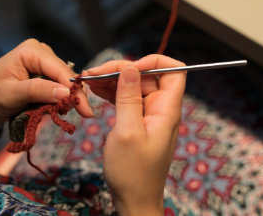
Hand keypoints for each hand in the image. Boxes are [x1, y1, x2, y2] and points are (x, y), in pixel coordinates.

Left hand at [0, 38, 92, 131]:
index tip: (86, 110)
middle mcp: (41, 53)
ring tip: (64, 113)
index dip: (75, 90)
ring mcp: (45, 64)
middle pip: (66, 76)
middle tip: (85, 115)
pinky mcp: (46, 75)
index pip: (60, 70)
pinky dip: (60, 100)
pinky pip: (59, 88)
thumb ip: (37, 91)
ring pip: (65, 83)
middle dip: (74, 96)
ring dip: (67, 99)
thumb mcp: (9, 95)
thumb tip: (66, 93)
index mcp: (31, 51)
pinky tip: (58, 108)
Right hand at [85, 55, 185, 214]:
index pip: (175, 70)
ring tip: (88, 81)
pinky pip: (127, 100)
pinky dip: (112, 94)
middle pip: (147, 76)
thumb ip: (129, 98)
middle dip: (121, 71)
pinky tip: (95, 92)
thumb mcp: (127, 132)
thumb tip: (131, 68)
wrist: (134, 200)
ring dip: (113, 82)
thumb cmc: (132, 172)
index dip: (153, 62)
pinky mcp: (138, 122)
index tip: (128, 68)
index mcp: (167, 109)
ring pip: (134, 87)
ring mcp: (149, 115)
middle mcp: (161, 108)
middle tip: (93, 75)